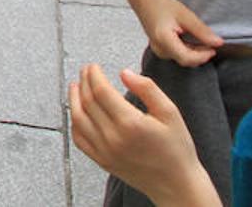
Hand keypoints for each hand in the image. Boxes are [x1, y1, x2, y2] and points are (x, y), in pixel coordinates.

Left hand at [69, 64, 219, 206]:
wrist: (177, 184)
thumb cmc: (177, 149)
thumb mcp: (170, 113)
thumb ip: (147, 89)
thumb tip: (125, 72)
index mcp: (131, 124)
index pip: (101, 91)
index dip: (94, 75)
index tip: (93, 66)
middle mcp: (114, 138)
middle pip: (88, 102)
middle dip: (84, 82)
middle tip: (85, 72)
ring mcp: (105, 151)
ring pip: (78, 119)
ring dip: (73, 99)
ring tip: (75, 86)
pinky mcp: (102, 161)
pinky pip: (79, 139)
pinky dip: (74, 123)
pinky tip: (77, 112)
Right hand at [136, 0, 223, 66]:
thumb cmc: (161, 4)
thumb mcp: (185, 15)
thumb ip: (202, 31)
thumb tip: (218, 43)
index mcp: (163, 40)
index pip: (187, 58)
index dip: (203, 56)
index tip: (214, 48)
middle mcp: (158, 48)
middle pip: (185, 60)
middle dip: (200, 55)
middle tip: (211, 43)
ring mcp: (157, 50)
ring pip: (181, 59)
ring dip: (194, 53)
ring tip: (202, 40)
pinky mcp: (158, 48)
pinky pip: (176, 55)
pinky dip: (187, 50)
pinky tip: (191, 40)